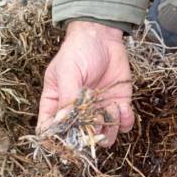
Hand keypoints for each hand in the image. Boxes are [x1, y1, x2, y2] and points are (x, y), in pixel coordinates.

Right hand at [37, 21, 134, 146]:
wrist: (103, 36)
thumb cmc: (78, 50)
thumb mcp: (68, 71)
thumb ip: (67, 97)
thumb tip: (63, 121)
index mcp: (57, 104)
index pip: (52, 130)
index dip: (59, 139)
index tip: (69, 138)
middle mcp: (78, 113)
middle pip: (80, 139)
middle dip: (89, 136)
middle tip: (95, 120)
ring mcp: (99, 111)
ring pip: (103, 137)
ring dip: (109, 128)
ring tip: (111, 107)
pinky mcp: (118, 106)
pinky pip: (123, 125)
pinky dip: (125, 121)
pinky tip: (122, 107)